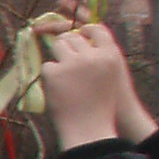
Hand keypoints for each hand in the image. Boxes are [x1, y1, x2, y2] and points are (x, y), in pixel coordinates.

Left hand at [37, 22, 133, 149]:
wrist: (90, 129)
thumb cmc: (101, 105)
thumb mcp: (110, 76)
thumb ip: (99, 58)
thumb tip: (80, 38)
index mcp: (110, 54)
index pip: (96, 28)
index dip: (85, 29)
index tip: (78, 33)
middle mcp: (92, 55)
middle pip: (72, 36)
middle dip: (67, 44)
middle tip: (66, 59)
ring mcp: (72, 63)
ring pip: (57, 46)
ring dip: (58, 58)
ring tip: (63, 77)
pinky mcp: (54, 73)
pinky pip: (47, 66)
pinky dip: (50, 77)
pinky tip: (58, 90)